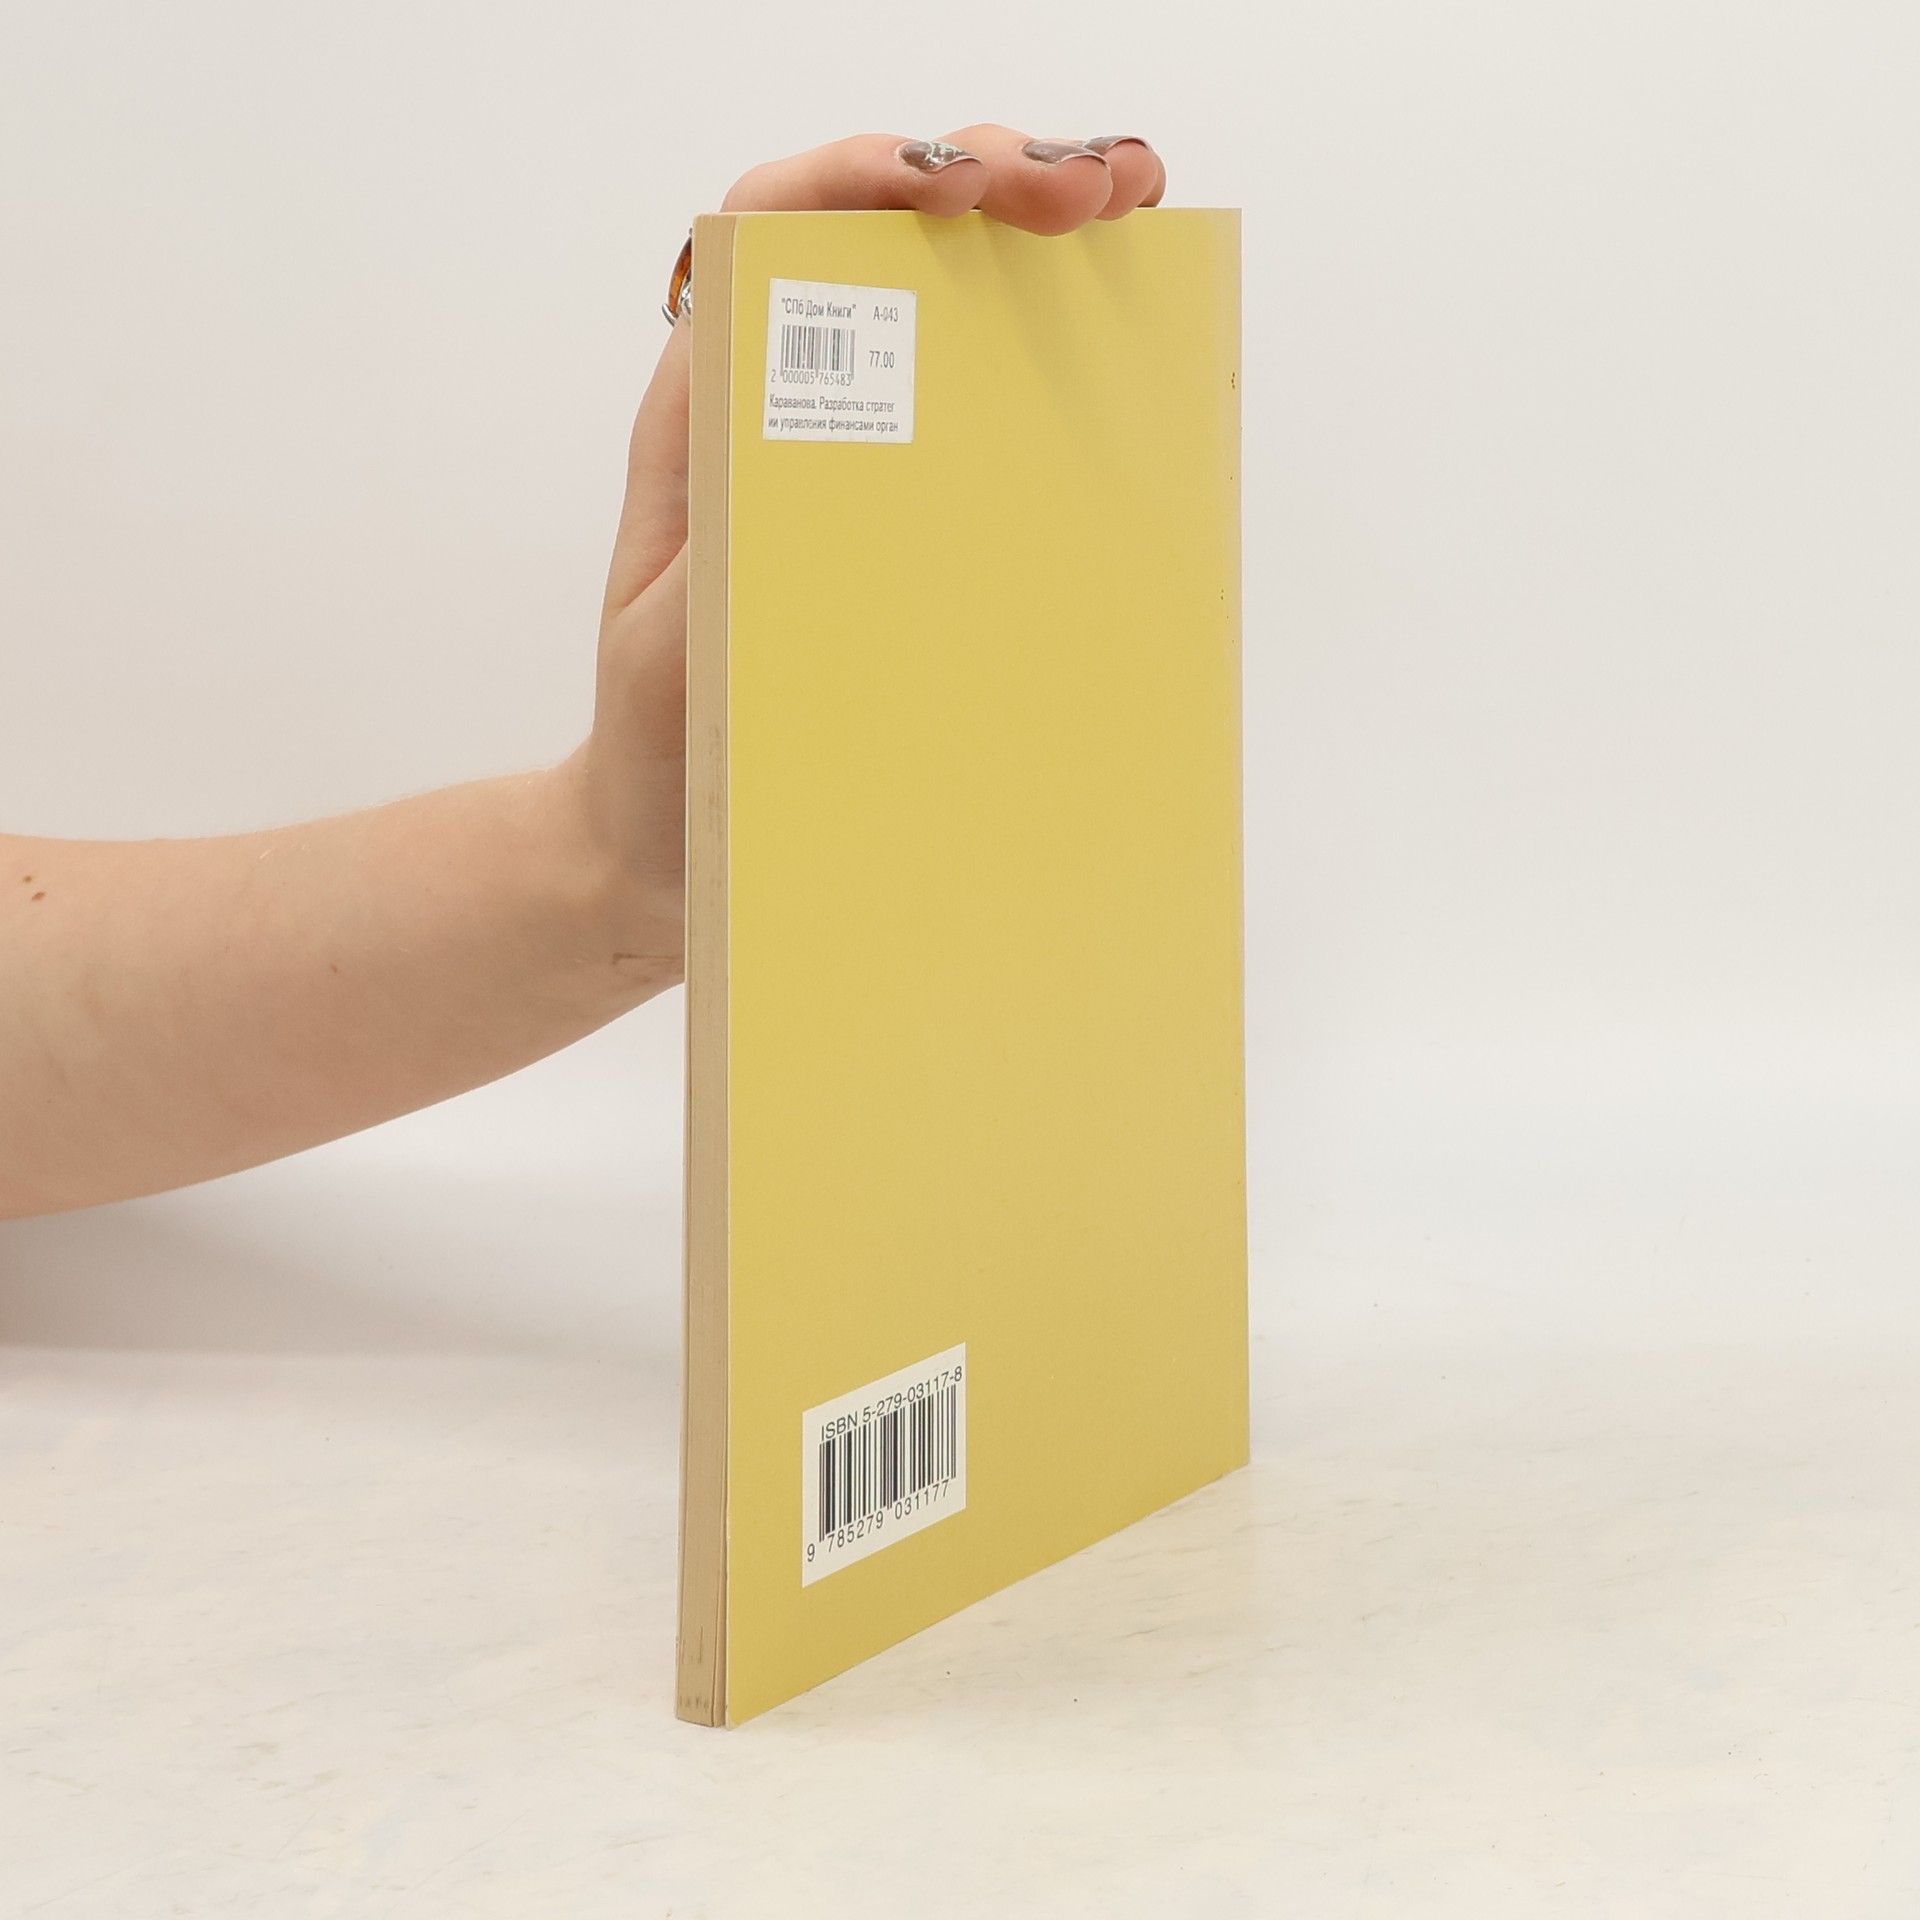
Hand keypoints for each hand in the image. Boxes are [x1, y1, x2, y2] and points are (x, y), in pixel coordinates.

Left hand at [564, 129, 1167, 979]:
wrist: (664, 846)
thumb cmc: (662, 745)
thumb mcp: (682, 641)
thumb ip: (734, 556)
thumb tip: (850, 462)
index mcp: (711, 412)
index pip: (774, 227)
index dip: (866, 173)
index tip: (964, 185)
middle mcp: (778, 414)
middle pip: (882, 238)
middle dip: (992, 175)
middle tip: (1097, 191)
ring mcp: (849, 466)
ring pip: (941, 308)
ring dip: (1034, 240)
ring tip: (1128, 216)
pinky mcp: (901, 528)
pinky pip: (976, 418)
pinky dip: (1044, 358)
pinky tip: (1117, 348)